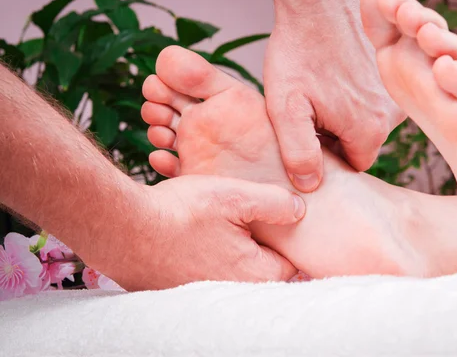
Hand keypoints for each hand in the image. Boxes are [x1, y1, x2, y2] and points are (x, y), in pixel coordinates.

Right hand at [100, 175, 305, 290]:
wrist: (121, 227)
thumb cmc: (180, 212)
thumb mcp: (235, 197)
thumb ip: (275, 204)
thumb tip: (300, 210)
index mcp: (254, 274)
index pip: (290, 260)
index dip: (287, 235)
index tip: (276, 217)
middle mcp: (232, 291)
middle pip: (261, 264)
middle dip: (258, 240)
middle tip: (246, 215)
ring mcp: (203, 293)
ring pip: (232, 265)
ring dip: (230, 244)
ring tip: (218, 220)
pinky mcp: (179, 288)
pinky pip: (206, 268)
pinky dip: (206, 250)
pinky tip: (195, 230)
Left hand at [263, 7, 405, 192]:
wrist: (318, 2)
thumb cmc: (298, 52)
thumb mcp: (286, 107)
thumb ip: (298, 152)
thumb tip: (310, 187)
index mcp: (369, 130)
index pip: (352, 166)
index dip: (328, 155)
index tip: (310, 134)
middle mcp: (391, 115)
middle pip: (361, 144)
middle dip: (337, 135)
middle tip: (312, 109)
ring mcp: (395, 93)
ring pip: (367, 121)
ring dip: (346, 114)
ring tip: (323, 88)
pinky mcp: (392, 75)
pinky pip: (374, 100)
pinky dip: (356, 94)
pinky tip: (335, 76)